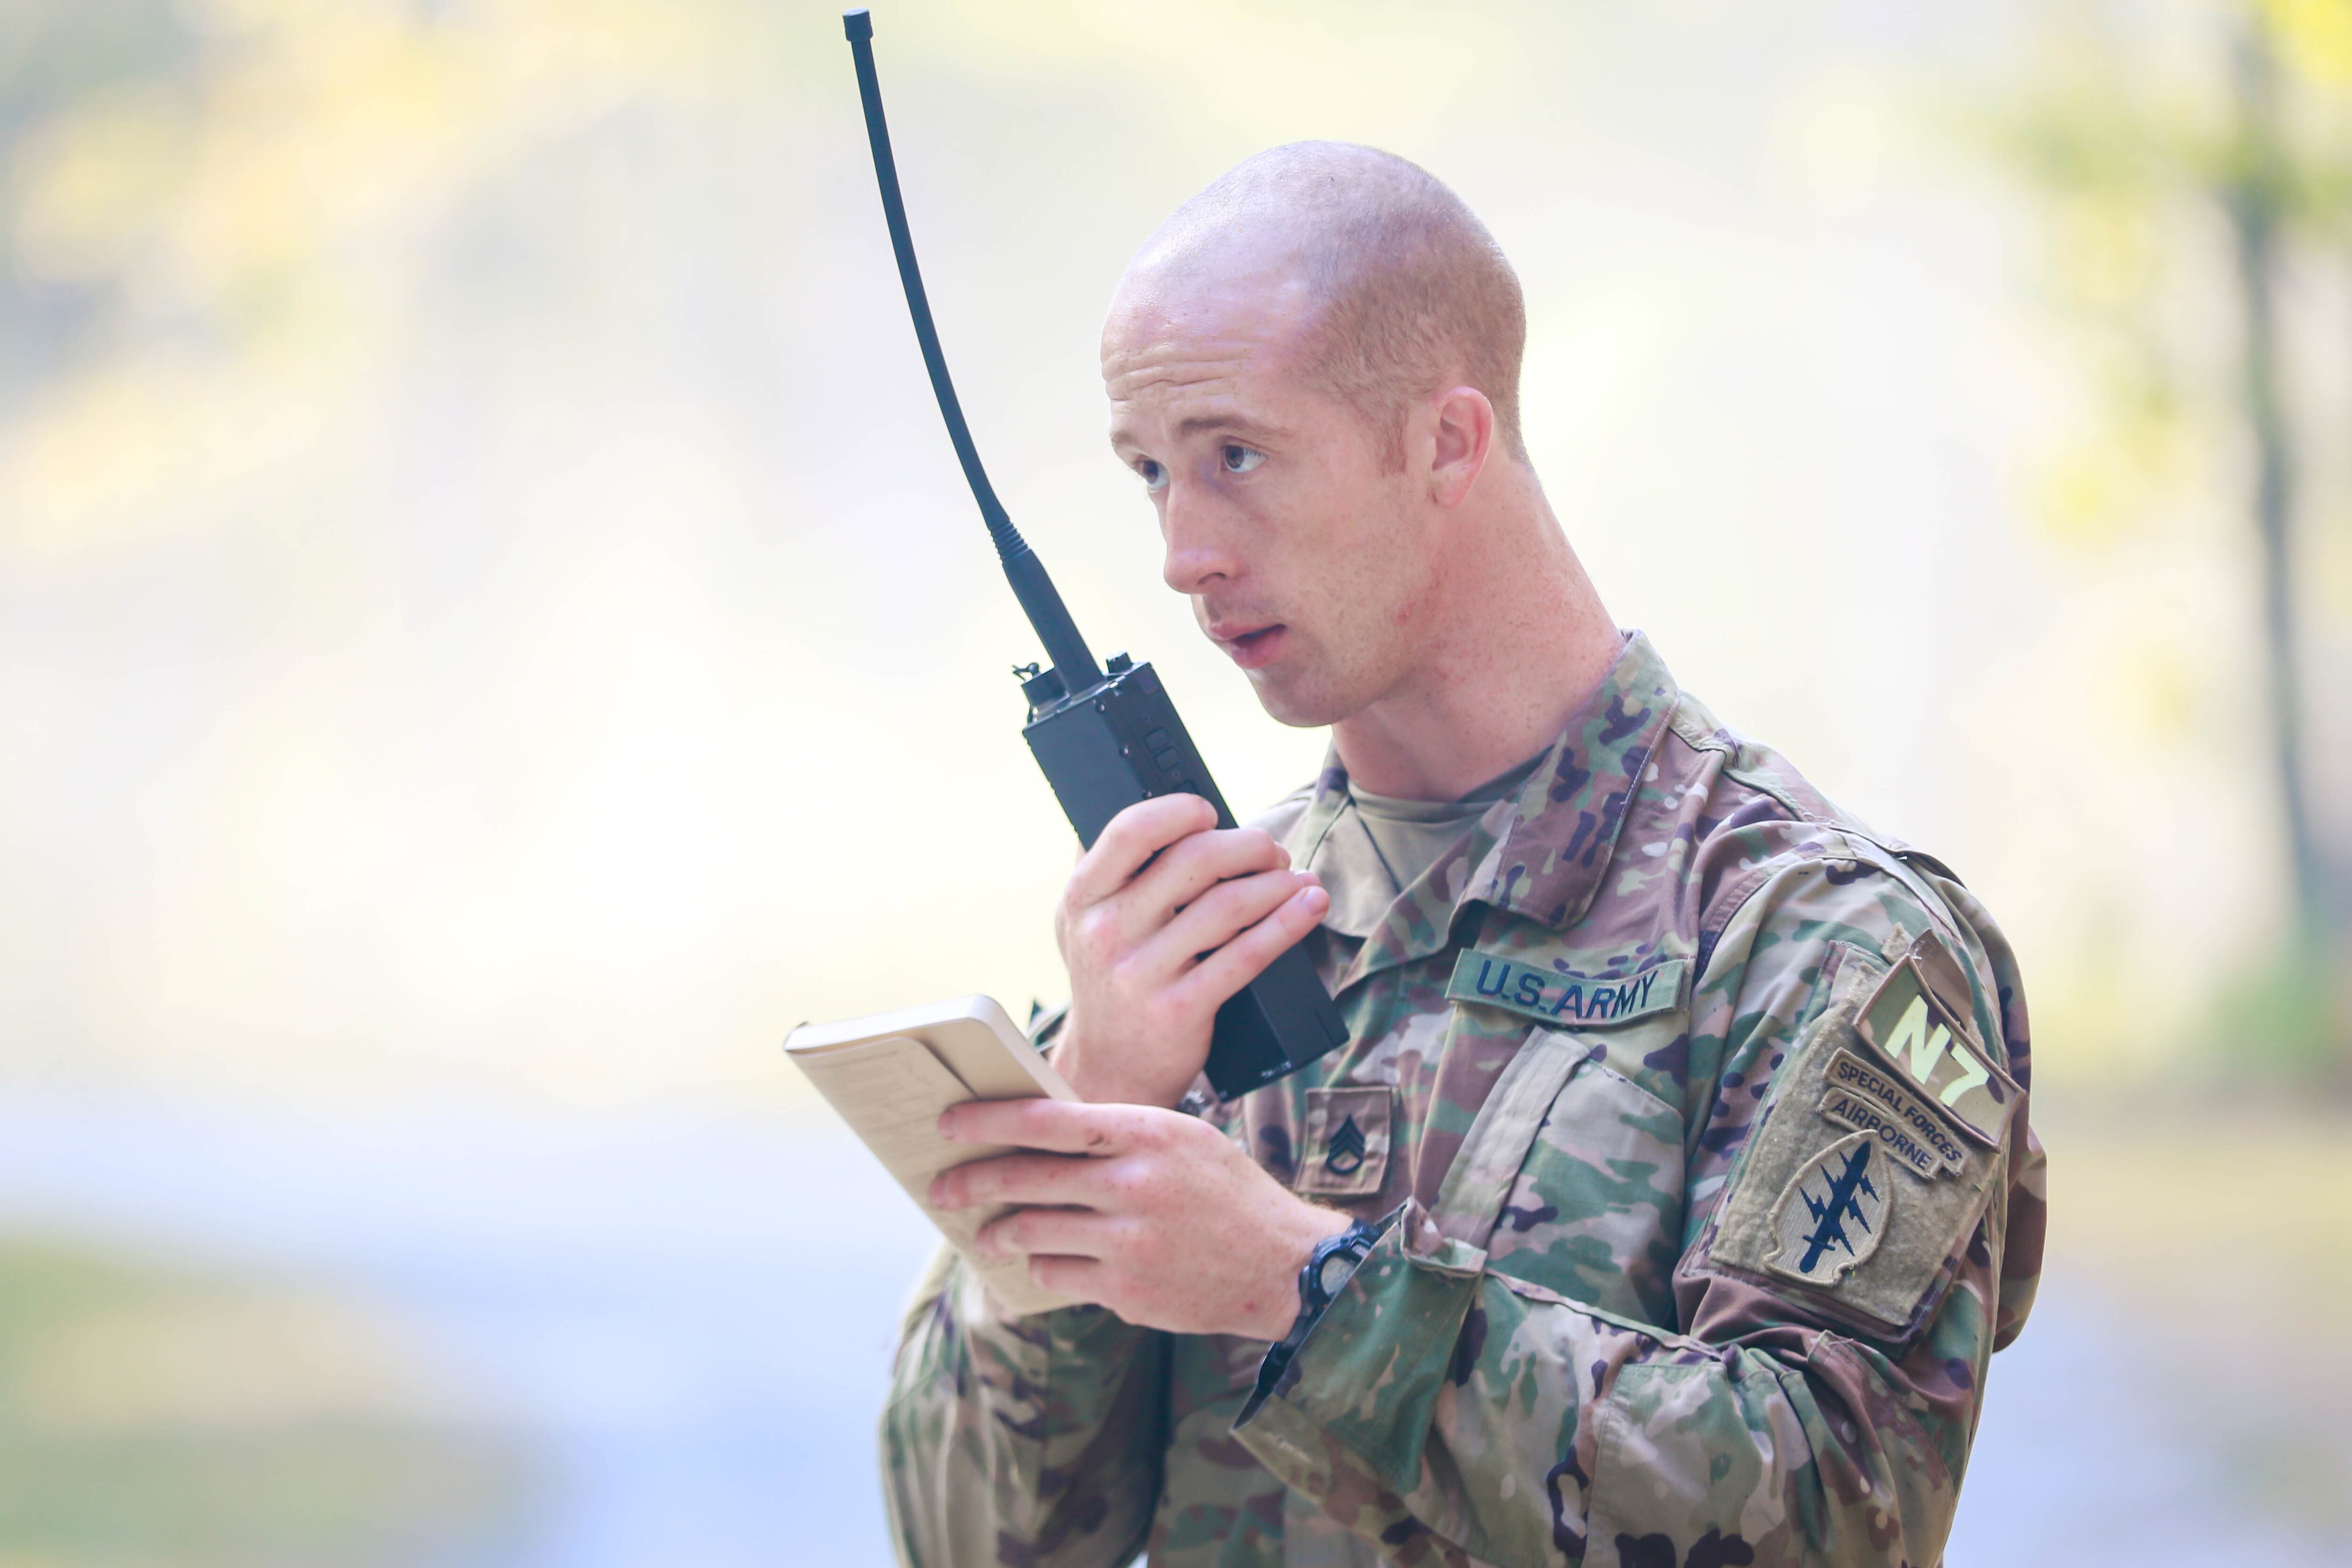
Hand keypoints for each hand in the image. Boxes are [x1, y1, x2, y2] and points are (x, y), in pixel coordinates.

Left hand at [931, 1097, 1352, 1338]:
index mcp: (1147, 1133)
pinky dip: (1043, 1266)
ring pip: (1033, 1232)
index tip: (950, 1122)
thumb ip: (1117, 1136)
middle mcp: (1135, 1184)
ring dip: (1000, 1232)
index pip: (1047, 1119)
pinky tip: (1043, 1261)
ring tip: (987, 1233)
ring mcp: (1129, 1242)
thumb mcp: (1182, 1140)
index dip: (989, 1120)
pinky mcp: (1127, 1292)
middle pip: (1026, 1178)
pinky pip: (1058, 1275)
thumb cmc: (1228, 1194)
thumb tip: (1038, 1135)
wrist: (1285, 1266)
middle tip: (942, 1186)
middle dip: (972, 1182)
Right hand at [1051, 794, 1328, 1108]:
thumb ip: (1100, 867)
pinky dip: (1289, 923)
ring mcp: (1143, 973)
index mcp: (1082, 897)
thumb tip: (1141, 802)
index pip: (1131, 831)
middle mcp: (1108, 931)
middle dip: (1249, 845)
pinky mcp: (1182, 1009)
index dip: (1180, 811)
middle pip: (1196, 860)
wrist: (1107, 1071)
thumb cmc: (1107, 981)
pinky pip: (1248, 955)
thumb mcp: (1080, 923)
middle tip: (1272, 851)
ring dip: (1277, 882)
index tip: (1211, 813)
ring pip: (1230, 904)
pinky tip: (1310, 906)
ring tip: (1296, 878)